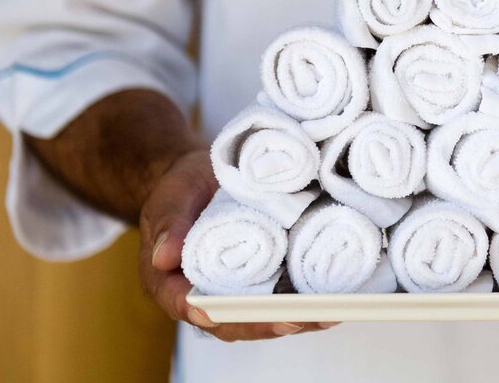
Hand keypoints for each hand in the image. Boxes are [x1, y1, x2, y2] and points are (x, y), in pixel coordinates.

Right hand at [139, 149, 337, 340]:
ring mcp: (239, 288)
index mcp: (172, 281)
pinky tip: (333, 297)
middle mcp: (207, 293)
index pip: (185, 305)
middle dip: (264, 323)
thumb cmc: (183, 188)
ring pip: (263, 313)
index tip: (222, 316)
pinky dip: (306, 298)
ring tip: (325, 314)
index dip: (206, 313)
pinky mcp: (266, 277)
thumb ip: (170, 222)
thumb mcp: (172, 196)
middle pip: (233, 319)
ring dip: (294, 317)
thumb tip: (165, 258)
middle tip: (293, 318)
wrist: (207, 175)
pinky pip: (283, 294)